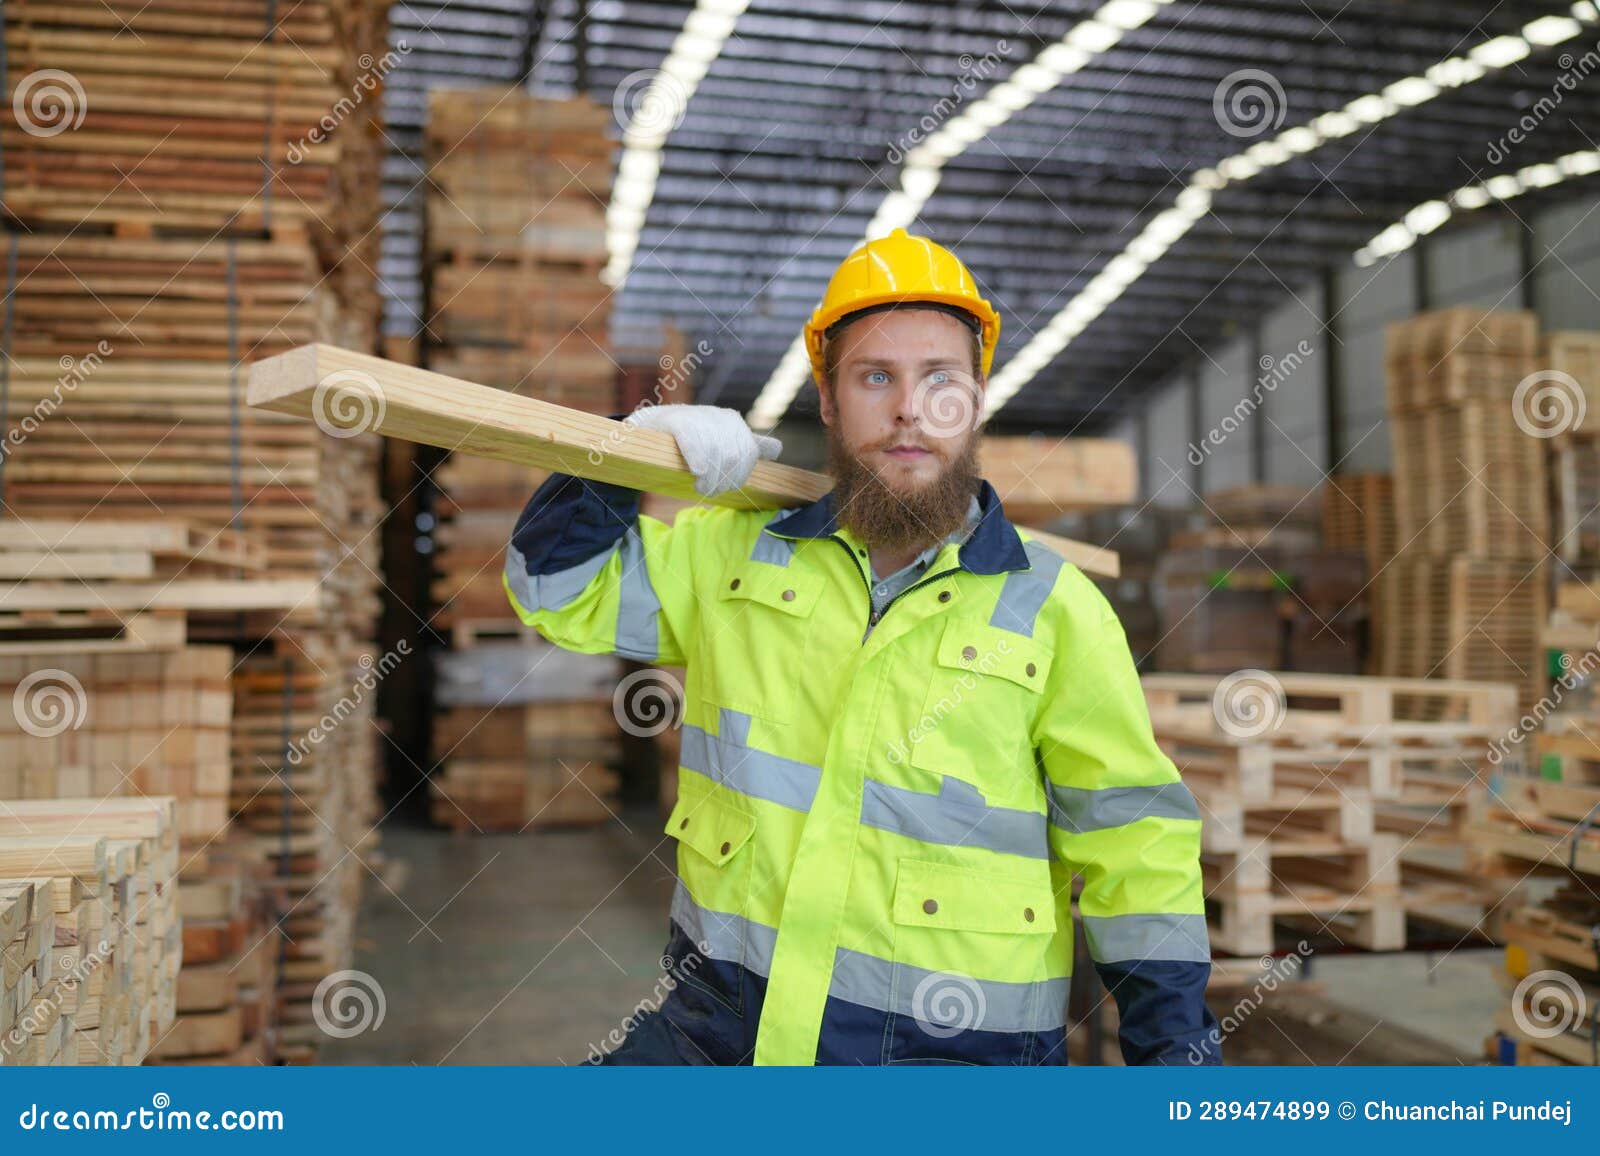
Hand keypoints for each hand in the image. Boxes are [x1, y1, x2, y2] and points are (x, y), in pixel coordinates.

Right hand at [625, 404, 781, 496]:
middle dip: (723, 480)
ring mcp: (700, 417)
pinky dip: (697, 457)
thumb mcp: (724, 437)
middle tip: (711, 491)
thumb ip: (750, 444)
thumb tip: (777, 450)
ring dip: (709, 477)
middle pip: (733, 457)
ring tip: (700, 487)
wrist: (654, 423)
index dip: (742, 474)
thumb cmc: (693, 437)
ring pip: (714, 454)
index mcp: (734, 422)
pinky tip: (697, 471)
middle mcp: (721, 417)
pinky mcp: (678, 421)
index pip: (751, 452)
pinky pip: (693, 441)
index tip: (731, 486)